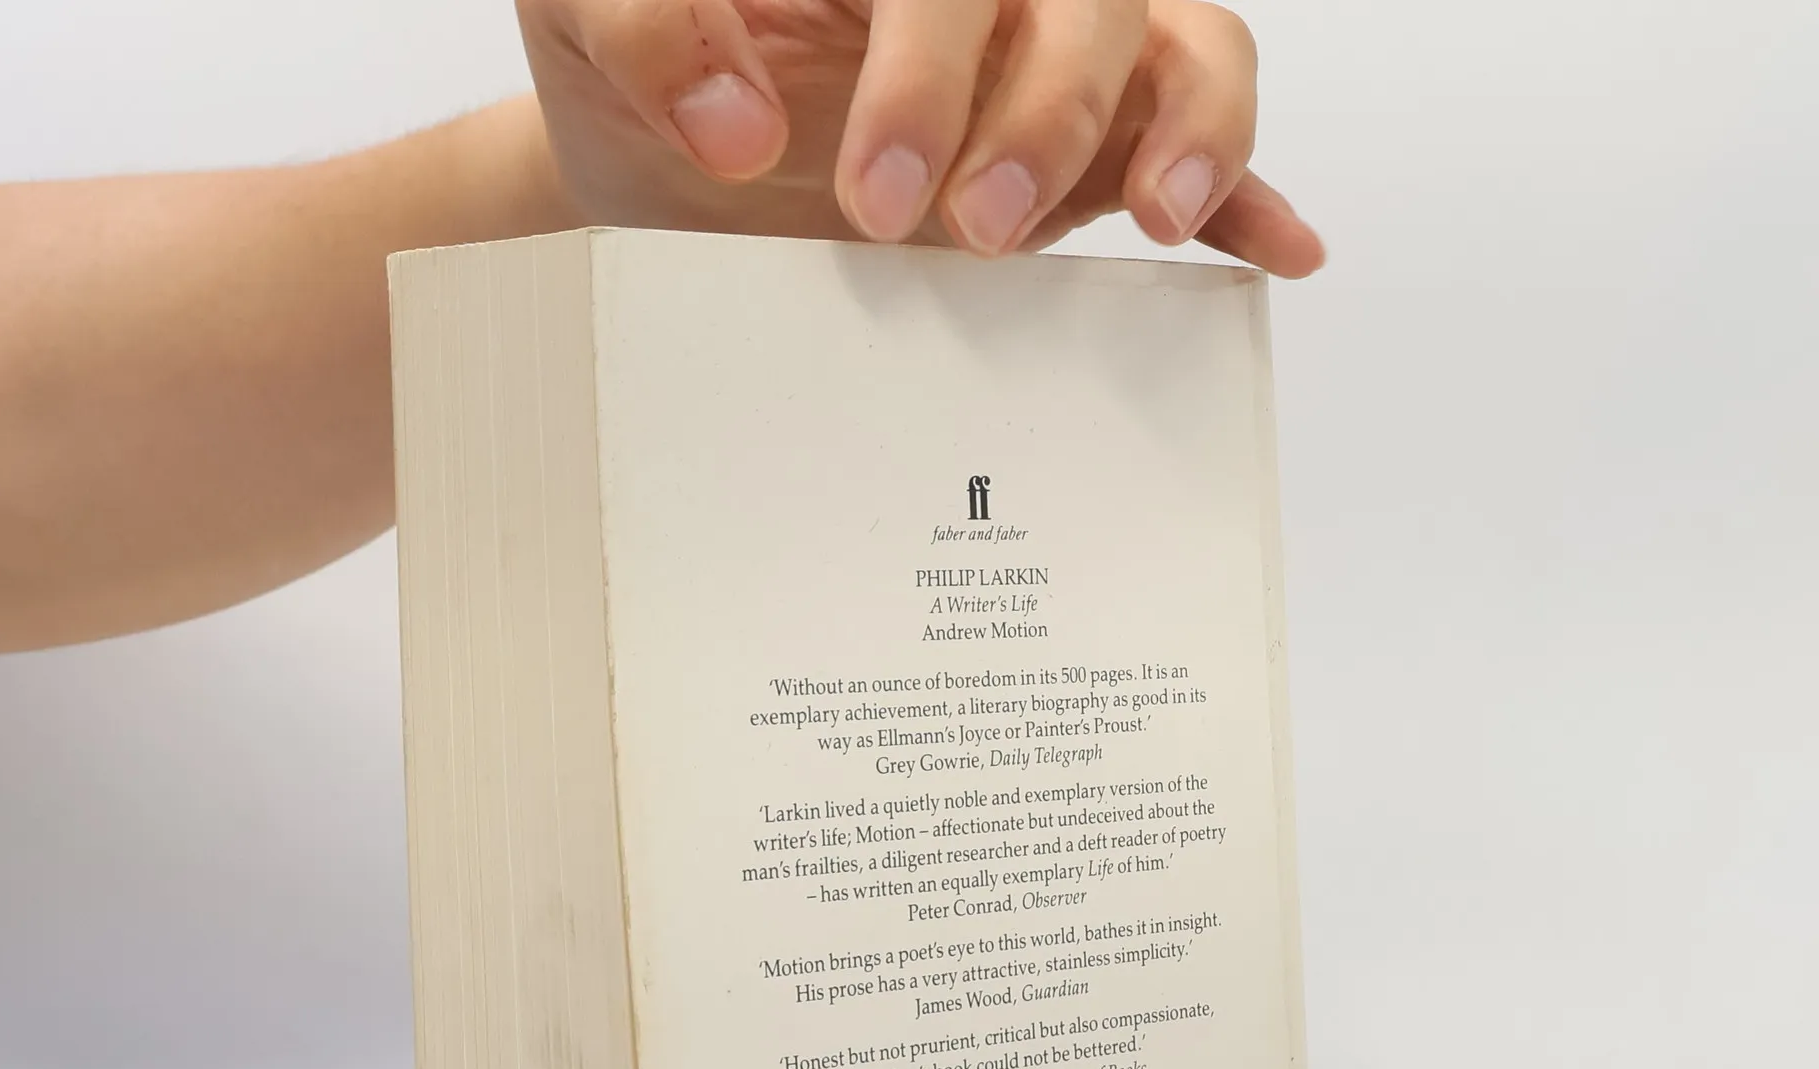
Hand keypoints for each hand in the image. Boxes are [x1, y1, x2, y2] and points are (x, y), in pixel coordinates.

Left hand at [516, 0, 1323, 275]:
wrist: (660, 173)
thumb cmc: (639, 80)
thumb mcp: (583, 23)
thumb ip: (641, 26)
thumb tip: (737, 128)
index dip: (933, 66)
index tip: (870, 190)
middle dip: (1044, 114)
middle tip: (968, 232)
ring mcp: (1055, 54)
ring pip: (1179, 41)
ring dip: (1179, 130)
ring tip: (1146, 222)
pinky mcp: (1090, 148)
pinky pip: (1198, 142)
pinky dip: (1242, 193)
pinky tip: (1278, 250)